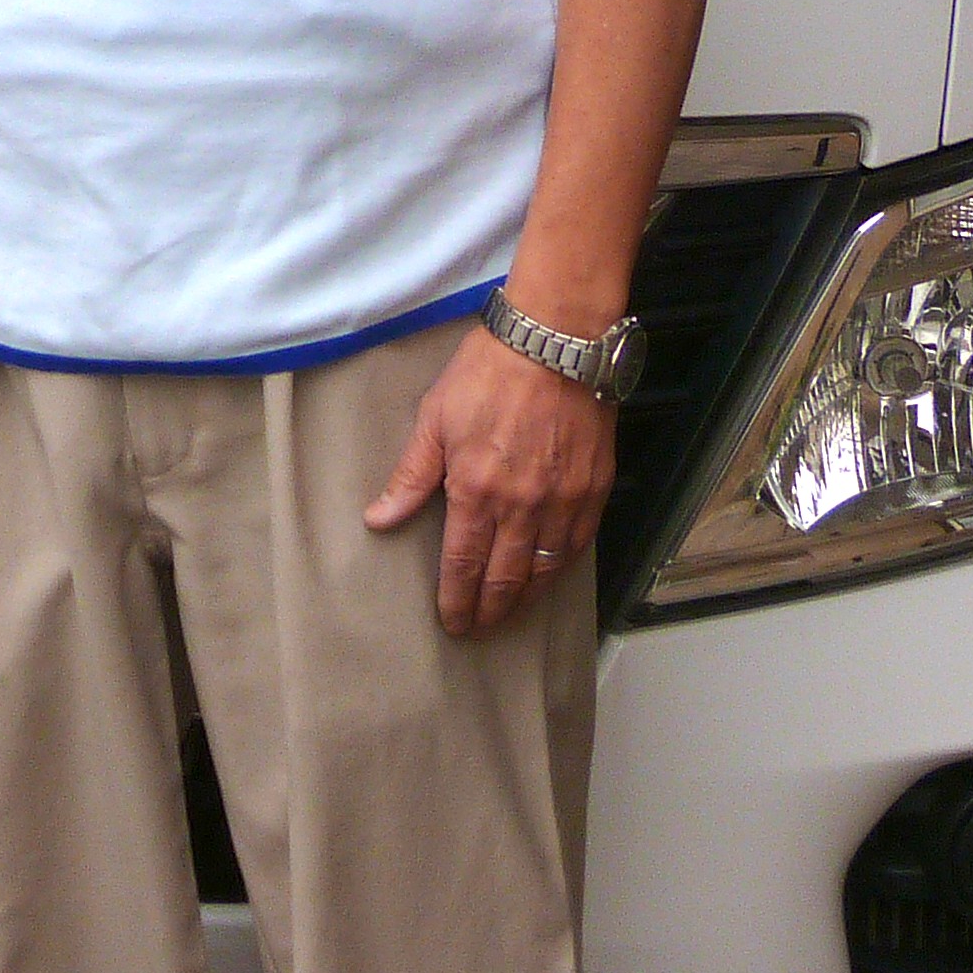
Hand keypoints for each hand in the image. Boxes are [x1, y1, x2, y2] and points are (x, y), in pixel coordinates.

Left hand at [365, 324, 616, 637]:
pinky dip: (560, 569)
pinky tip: (548, 575)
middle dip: (489, 611)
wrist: (553, 344)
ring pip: (544, 571)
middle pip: (506, 580)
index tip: (452, 622)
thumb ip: (410, 477)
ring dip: (524, 599)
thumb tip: (379, 520)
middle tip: (478, 628)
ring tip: (509, 612)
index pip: (464, 566)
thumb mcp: (434, 420)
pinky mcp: (594, 491)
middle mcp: (522, 508)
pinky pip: (577, 547)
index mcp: (477, 492)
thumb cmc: (488, 375)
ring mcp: (563, 502)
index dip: (457, 601)